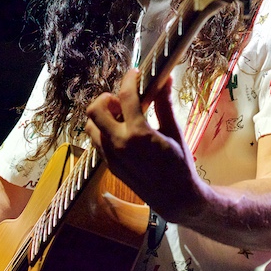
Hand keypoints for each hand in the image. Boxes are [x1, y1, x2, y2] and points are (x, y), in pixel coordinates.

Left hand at [84, 69, 202, 222]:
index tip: (135, 73)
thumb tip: (166, 79)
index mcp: (138, 133)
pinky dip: (103, 130)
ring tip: (122, 116)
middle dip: (106, 98)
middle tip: (123, 99)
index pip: (125, 95)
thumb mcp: (174, 131)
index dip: (129, 79)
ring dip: (102, 115)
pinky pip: (96, 141)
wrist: (175, 197)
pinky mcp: (109, 165)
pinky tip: (121, 131)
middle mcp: (119, 144)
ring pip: (90, 126)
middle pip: (95, 110)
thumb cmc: (179, 163)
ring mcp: (111, 156)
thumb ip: (165, 104)